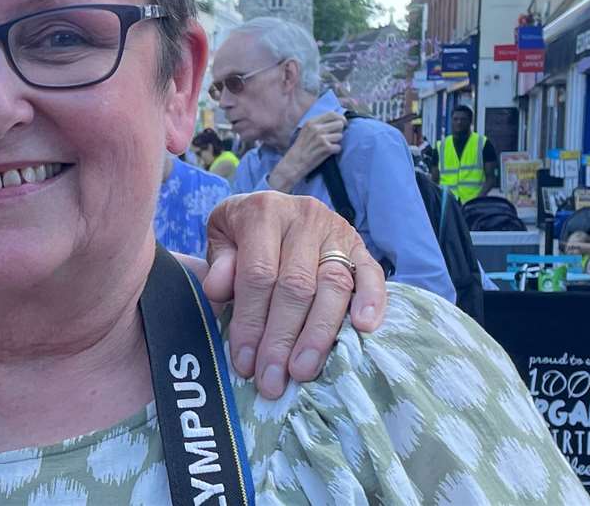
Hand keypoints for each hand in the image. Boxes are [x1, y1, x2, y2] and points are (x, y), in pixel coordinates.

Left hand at [202, 191, 387, 399]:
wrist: (271, 208)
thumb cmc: (241, 233)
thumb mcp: (220, 238)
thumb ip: (219, 264)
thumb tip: (218, 291)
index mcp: (263, 212)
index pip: (258, 274)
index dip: (251, 321)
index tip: (244, 362)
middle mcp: (304, 217)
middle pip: (296, 286)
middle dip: (282, 339)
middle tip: (272, 381)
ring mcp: (337, 231)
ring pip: (333, 286)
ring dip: (318, 335)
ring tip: (303, 371)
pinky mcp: (360, 247)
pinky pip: (372, 274)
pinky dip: (370, 301)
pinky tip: (363, 329)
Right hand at [275, 112, 345, 182]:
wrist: (293, 163)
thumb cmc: (301, 148)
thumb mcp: (306, 130)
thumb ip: (318, 124)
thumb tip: (336, 120)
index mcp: (311, 122)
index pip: (332, 114)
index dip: (340, 118)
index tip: (343, 123)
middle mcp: (316, 128)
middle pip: (339, 124)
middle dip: (339, 131)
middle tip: (332, 138)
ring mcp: (321, 138)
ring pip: (340, 136)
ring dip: (336, 142)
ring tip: (326, 146)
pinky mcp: (325, 148)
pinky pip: (339, 147)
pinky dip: (335, 151)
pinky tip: (326, 153)